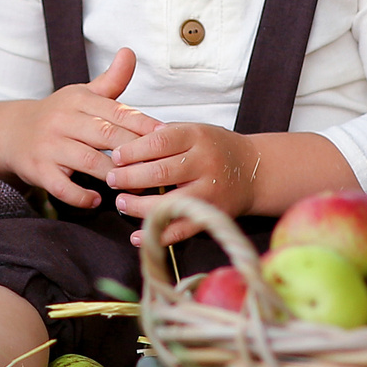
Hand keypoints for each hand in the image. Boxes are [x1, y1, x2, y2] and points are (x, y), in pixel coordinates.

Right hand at [0, 47, 156, 209]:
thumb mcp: (82, 94)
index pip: (116, 111)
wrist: (12, 132)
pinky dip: (80, 195)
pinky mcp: (38, 169)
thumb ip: (111, 80)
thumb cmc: (59, 115)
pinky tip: (97, 200)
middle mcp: (63, 120)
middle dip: (134, 151)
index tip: (166, 136)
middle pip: (106, 136)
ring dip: (113, 175)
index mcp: (78, 100)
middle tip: (158, 166)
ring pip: (88, 161)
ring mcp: (49, 145)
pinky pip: (61, 186)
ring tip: (135, 186)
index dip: (143, 124)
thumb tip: (130, 52)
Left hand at [108, 121, 260, 233]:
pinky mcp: (212, 215)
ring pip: (169, 202)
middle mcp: (205, 163)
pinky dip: (157, 234)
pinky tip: (137, 235)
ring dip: (138, 206)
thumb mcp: (194, 131)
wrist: (254, 170)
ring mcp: (210, 192)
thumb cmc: (215, 148)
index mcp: (197, 137)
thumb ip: (163, 137)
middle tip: (112, 180)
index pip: (159, 142)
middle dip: (130, 178)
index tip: (115, 157)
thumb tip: (123, 149)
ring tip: (121, 203)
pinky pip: (181, 229)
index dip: (133, 151)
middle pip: (161, 172)